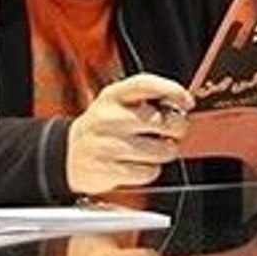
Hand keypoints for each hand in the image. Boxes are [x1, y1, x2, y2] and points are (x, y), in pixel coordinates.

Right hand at [67, 74, 193, 195]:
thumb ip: (146, 100)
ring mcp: (107, 144)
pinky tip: (141, 163)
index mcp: (113, 95)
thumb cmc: (103, 126)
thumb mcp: (117, 103)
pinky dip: (151, 170)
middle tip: (175, 132)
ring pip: (158, 150)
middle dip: (177, 129)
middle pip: (160, 121)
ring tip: (157, 149)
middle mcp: (108, 117)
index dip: (172, 90)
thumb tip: (182, 105)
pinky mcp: (108, 170)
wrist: (68, 154)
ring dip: (165, 152)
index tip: (188, 101)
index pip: (146, 84)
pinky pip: (147, 172)